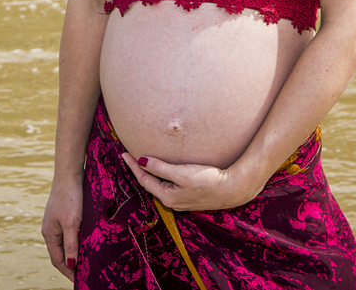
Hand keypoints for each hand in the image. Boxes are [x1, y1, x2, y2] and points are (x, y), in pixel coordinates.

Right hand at [41, 175, 82, 279]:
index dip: (68, 272)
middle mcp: (50, 230)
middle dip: (71, 265)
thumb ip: (71, 245)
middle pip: (60, 253)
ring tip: (87, 261)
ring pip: (65, 243)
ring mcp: (56, 222)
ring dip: (74, 253)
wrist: (68, 174)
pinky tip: (85, 242)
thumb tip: (71, 266)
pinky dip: (76, 241)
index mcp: (49, 234)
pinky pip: (68, 233)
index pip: (57, 260)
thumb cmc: (70, 198)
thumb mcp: (72, 223)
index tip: (79, 281)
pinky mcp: (63, 214)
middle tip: (85, 274)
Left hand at [121, 152, 262, 211]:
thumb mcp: (181, 173)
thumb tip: (141, 161)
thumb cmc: (207, 180)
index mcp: (167, 197)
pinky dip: (162, 177)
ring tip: (143, 163)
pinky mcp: (190, 196)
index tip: (124, 153)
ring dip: (151, 174)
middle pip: (150, 184)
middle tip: (129, 157)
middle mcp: (172, 201)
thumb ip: (160, 168)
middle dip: (140, 171)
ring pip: (160, 185)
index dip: (133, 166)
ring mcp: (181, 200)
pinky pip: (170, 186)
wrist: (232, 189)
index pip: (144, 180)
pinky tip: (164, 171)